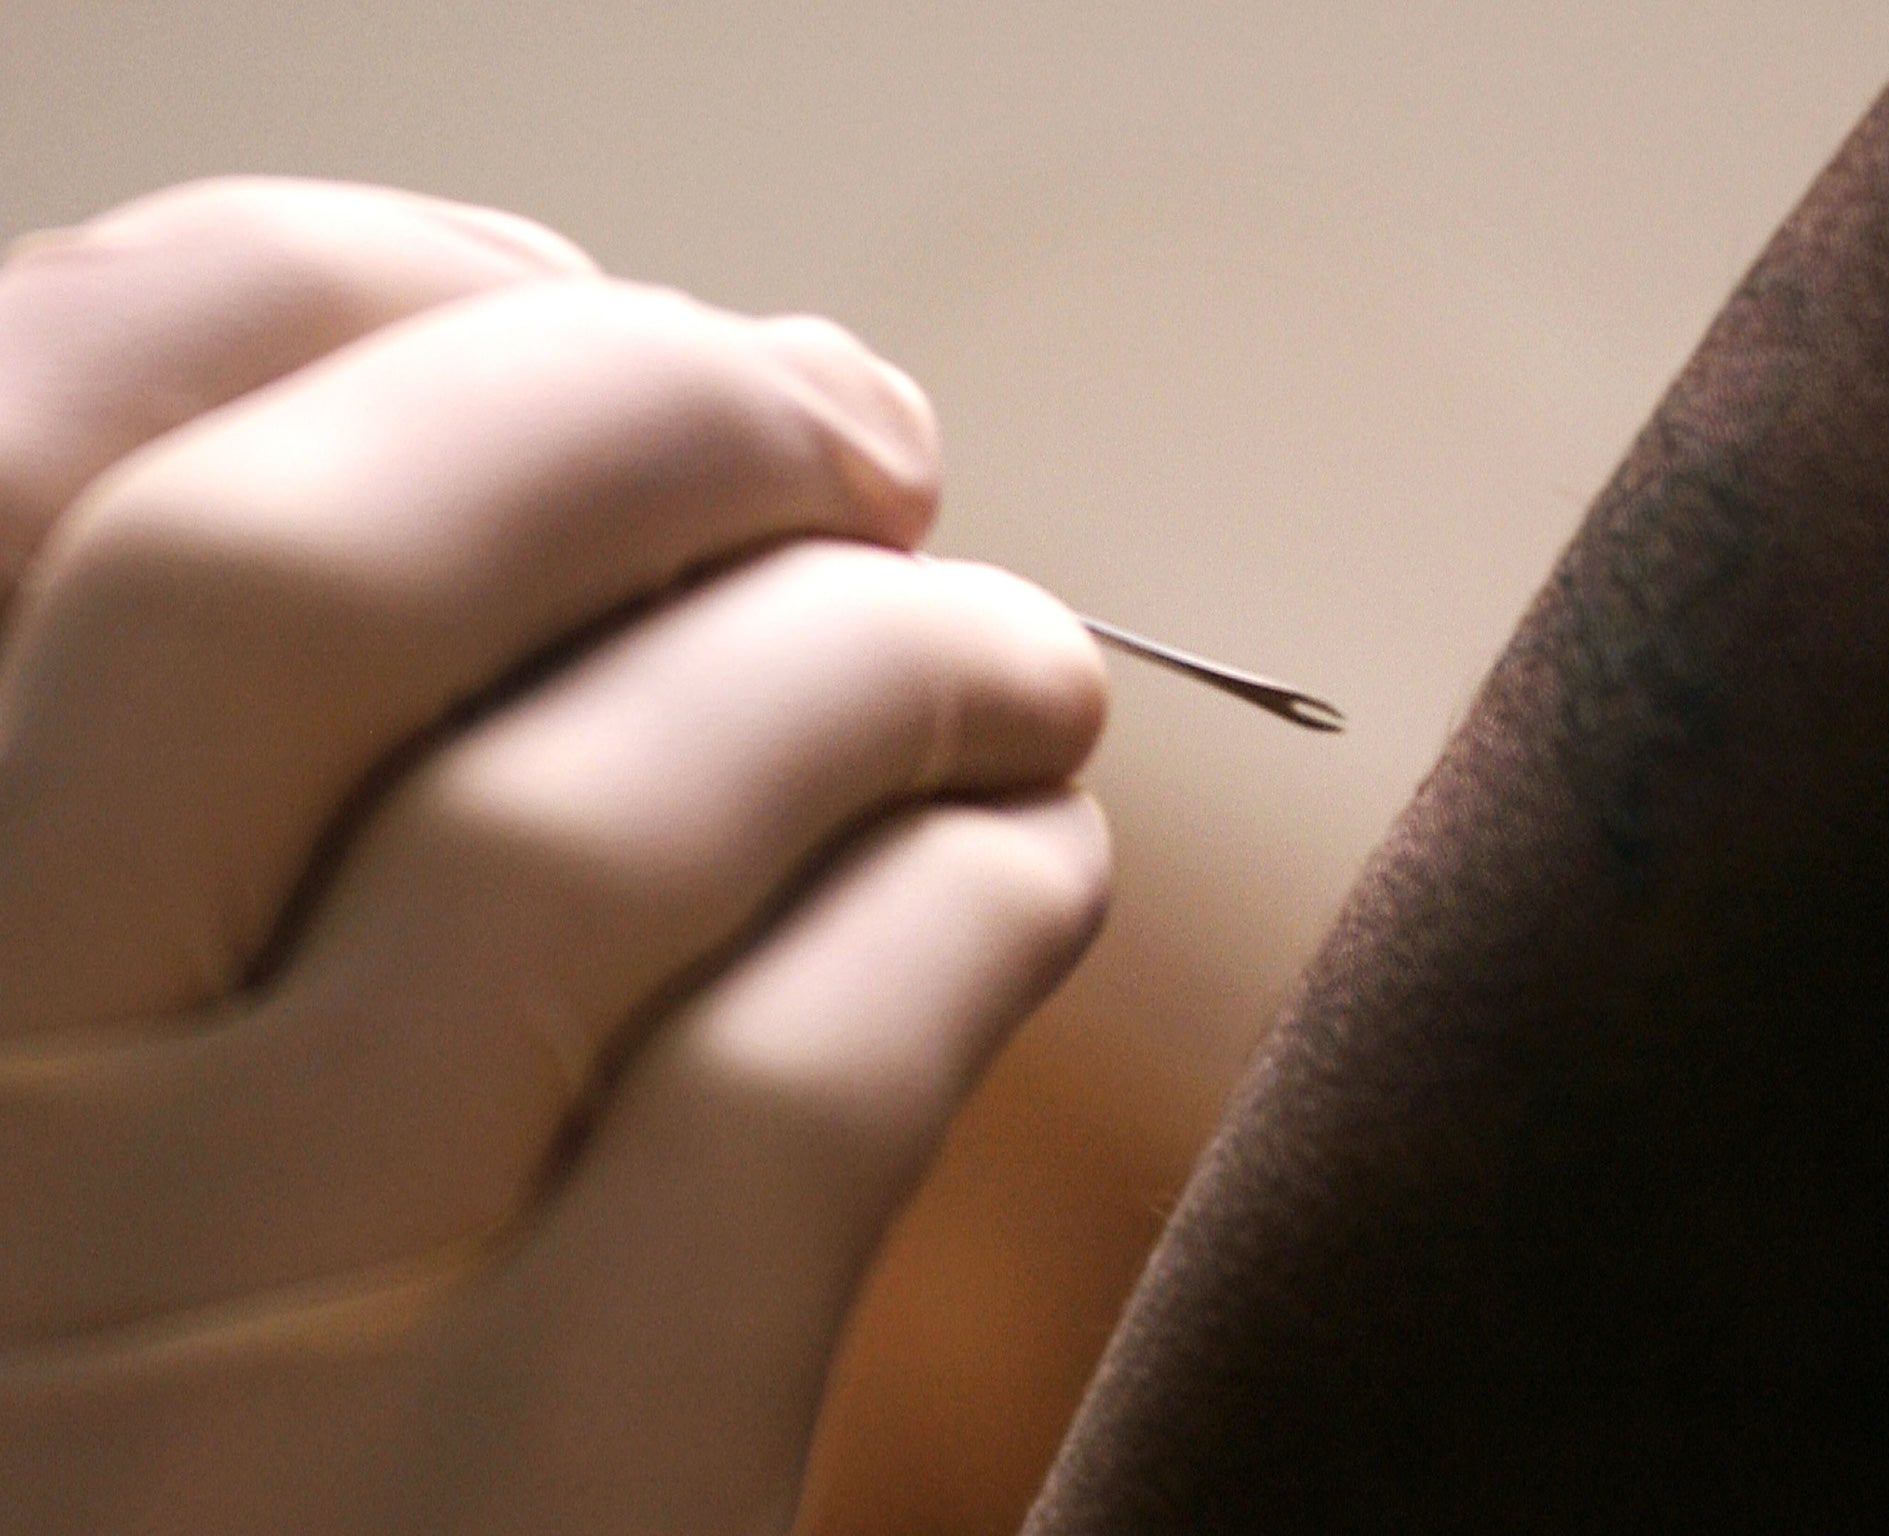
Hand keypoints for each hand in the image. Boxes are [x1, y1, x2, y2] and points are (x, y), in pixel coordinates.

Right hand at [0, 179, 1109, 1533]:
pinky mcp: (519, 1514)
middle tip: (873, 446)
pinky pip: (787, 1098)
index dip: (369, 308)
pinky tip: (1025, 879)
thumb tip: (720, 381)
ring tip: (1014, 676)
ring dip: (889, 672)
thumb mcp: (159, 1019)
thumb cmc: (284, 1334)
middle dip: (654, 427)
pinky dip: (962, 914)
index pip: (30, 457)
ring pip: (595, 825)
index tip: (616, 317)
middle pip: (298, 583)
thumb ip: (314, 728)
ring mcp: (205, 1357)